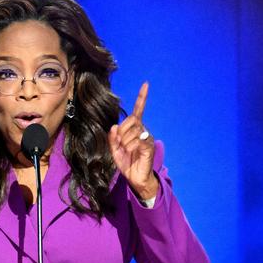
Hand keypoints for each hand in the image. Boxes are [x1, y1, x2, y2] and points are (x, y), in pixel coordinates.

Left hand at [109, 82, 158, 201]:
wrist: (136, 179)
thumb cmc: (127, 163)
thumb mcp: (115, 150)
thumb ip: (113, 138)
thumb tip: (114, 126)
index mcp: (135, 129)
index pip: (138, 111)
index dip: (142, 98)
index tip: (146, 84)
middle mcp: (143, 130)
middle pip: (131, 120)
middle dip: (121, 131)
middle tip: (119, 143)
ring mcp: (147, 138)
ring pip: (133, 129)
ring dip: (125, 140)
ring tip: (126, 150)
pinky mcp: (149, 146)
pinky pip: (138, 139)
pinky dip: (131, 145)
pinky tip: (131, 151)